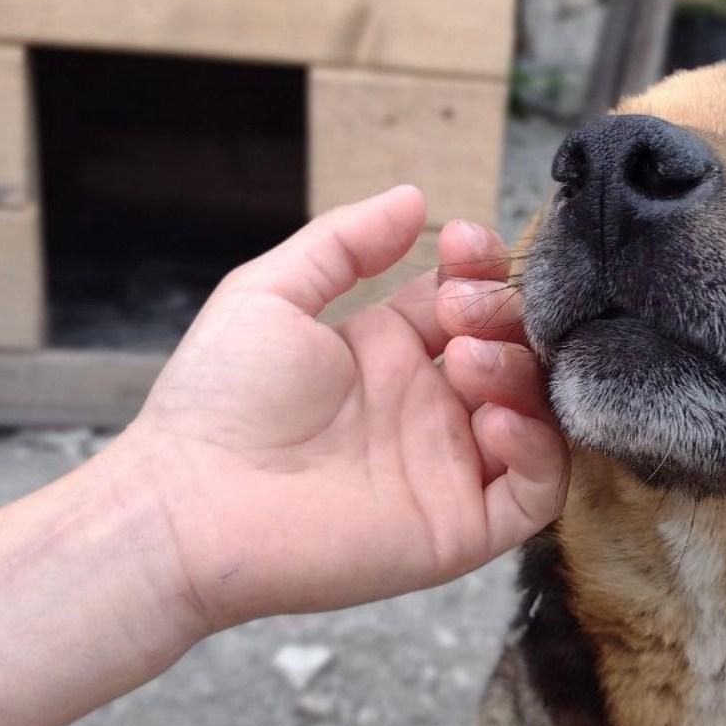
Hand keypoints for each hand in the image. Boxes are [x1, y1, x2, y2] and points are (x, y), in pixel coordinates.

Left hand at [104, 186, 567, 635]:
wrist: (188, 504)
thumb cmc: (215, 402)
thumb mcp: (269, 293)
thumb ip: (343, 243)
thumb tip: (415, 196)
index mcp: (386, 354)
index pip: (468, 301)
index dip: (481, 268)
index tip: (464, 246)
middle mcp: (425, 409)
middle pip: (513, 351)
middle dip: (504, 315)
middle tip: (459, 313)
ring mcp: (446, 470)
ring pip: (537, 416)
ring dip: (521, 374)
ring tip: (467, 360)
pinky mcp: (458, 529)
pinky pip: (537, 493)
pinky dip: (537, 450)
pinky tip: (491, 421)